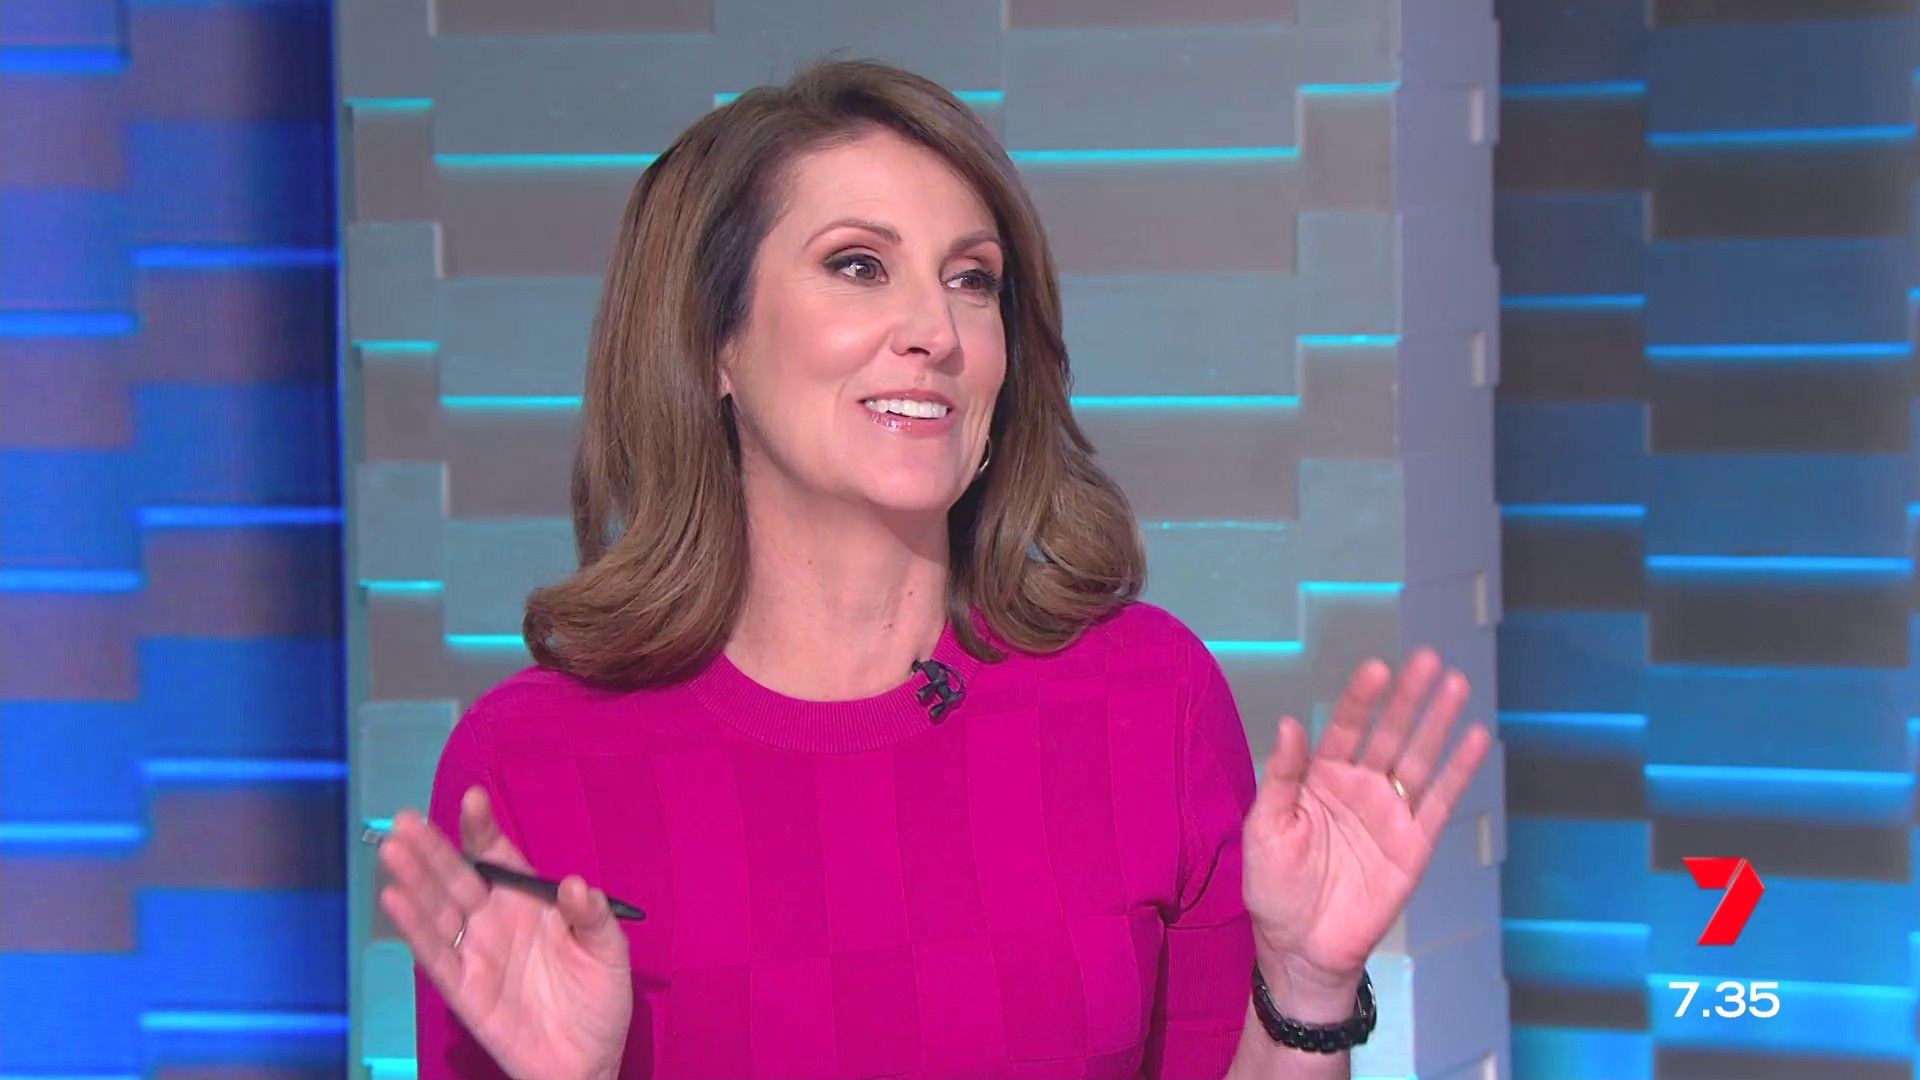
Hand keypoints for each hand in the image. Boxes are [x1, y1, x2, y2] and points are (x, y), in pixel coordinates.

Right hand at [378, 786, 632, 1079]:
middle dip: (433, 848)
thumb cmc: (599, 1000)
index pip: (497, 857)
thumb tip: (573, 884)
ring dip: (415, 880)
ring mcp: (476, 954)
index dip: (482, 829)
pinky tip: (394, 900)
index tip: (474, 798)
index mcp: (528, 902)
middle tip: (406, 819)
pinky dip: (414, 928)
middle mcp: (495, 921)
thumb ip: (593, 916)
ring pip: (438, 910)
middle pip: (458, 877)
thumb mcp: (609, 951)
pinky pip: (436, 955)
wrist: (589, 1061)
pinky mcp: (464, 990)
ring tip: (394, 849)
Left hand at [1242, 649, 1492, 988]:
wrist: (1301, 947)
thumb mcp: (1265, 827)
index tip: (1377, 668)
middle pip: (1389, 733)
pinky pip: (1439, 802)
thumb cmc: (1274, 886)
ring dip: (1438, 722)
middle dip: (1408, 697)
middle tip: (1428, 659)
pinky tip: (1476, 739)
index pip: (1346, 727)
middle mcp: (1359, 787)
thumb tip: (1290, 723)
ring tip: (1457, 684)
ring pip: (1419, 758)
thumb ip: (1281, 776)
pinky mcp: (1415, 844)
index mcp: (1319, 777)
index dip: (1362, 699)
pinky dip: (1459, 771)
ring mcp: (1390, 814)